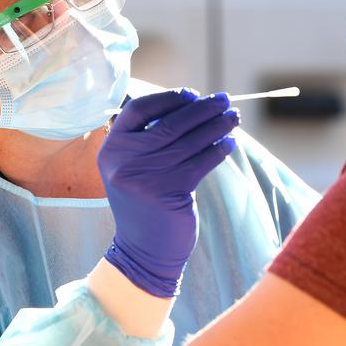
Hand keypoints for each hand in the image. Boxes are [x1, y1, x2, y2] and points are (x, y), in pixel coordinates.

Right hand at [99, 89, 238, 296]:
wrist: (142, 250)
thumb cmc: (145, 201)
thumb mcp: (134, 167)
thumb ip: (150, 138)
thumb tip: (193, 104)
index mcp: (112, 148)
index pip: (138, 109)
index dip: (167, 99)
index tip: (193, 95)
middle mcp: (123, 161)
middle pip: (169, 124)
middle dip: (201, 109)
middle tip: (225, 99)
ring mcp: (144, 177)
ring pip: (188, 143)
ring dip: (216, 126)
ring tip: (234, 117)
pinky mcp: (166, 193)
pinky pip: (199, 163)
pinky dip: (217, 151)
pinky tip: (229, 143)